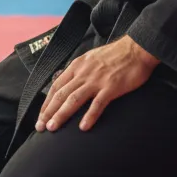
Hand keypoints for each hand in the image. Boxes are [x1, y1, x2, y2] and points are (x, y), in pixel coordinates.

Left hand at [35, 35, 159, 132]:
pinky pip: (98, 103)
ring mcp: (97, 80)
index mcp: (77, 65)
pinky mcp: (111, 87)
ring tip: (52, 128)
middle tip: (40, 127)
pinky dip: (89, 116)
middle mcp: (83, 73)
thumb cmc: (115, 55)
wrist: (136, 49)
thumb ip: (79, 70)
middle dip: (48, 112)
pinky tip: (83, 127)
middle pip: (61, 94)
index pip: (57, 85)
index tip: (41, 115)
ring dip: (61, 114)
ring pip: (74, 99)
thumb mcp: (91, 58)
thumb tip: (69, 83)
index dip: (47, 102)